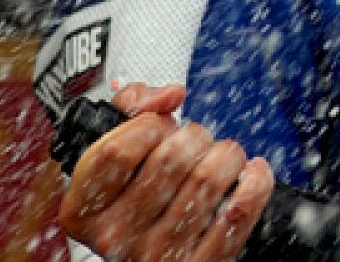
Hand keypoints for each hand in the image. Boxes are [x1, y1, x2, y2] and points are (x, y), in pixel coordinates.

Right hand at [56, 82, 273, 261]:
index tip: (161, 126)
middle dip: (195, 135)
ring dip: (227, 155)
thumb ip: (131, 108)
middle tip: (197, 142)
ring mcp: (157, 257)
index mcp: (84, 211)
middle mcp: (116, 238)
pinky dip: (255, 182)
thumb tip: (171, 95)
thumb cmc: (133, 196)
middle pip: (170, 158)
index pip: (117, 151)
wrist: (148, 259)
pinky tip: (252, 172)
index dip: (148, 125)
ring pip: (208, 179)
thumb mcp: (112, 155)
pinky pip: (237, 212)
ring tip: (224, 157)